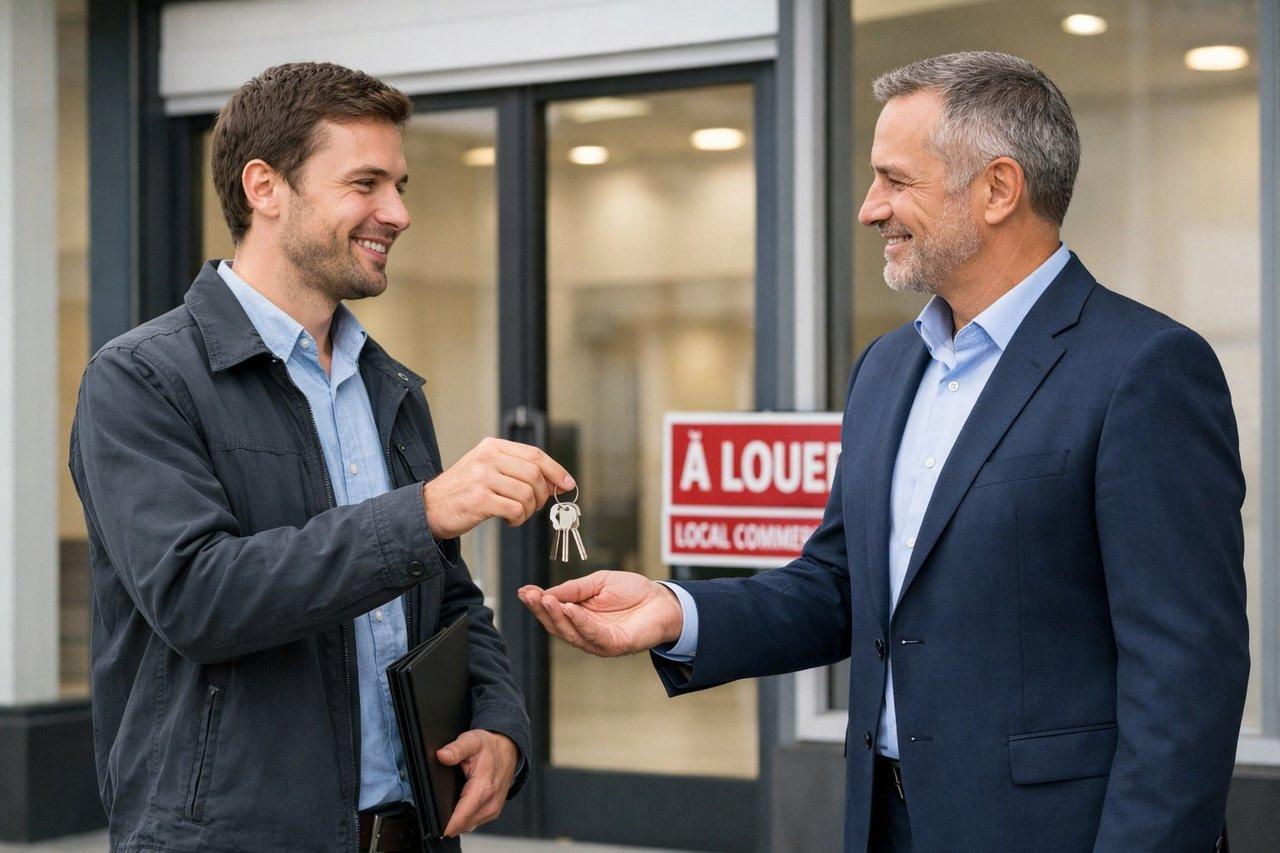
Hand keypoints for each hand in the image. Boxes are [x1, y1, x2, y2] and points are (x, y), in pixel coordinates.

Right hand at [423, 438, 572, 539]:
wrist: (429, 508)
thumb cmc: (462, 491)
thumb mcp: (487, 469)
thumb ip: (517, 469)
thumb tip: (554, 481)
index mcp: (492, 446)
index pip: (535, 454)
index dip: (556, 470)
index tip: (567, 484)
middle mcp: (487, 457)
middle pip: (534, 474)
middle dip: (543, 494)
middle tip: (537, 506)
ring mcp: (482, 478)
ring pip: (527, 493)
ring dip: (529, 510)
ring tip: (518, 514)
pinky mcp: (479, 499)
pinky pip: (515, 509)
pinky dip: (518, 518)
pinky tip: (509, 520)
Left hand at [436, 729, 518, 836]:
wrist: (508, 749)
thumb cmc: (489, 747)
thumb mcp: (471, 741)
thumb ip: (456, 749)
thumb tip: (442, 755)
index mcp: (484, 788)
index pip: (461, 818)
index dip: (445, 824)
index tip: (432, 822)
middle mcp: (491, 803)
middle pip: (462, 825)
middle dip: (447, 821)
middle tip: (436, 807)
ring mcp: (493, 810)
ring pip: (468, 826)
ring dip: (457, 821)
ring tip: (447, 806)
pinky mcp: (493, 812)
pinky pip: (474, 823)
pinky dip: (465, 819)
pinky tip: (459, 807)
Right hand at [517, 570, 684, 656]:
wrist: (663, 600)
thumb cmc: (633, 591)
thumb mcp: (598, 582)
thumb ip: (574, 589)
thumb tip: (546, 593)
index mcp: (579, 616)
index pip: (553, 612)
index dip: (538, 603)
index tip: (524, 591)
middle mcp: (585, 631)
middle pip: (557, 625)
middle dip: (541, 610)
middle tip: (531, 596)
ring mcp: (598, 641)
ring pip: (571, 633)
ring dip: (556, 617)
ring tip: (546, 600)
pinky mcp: (614, 645)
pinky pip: (593, 635)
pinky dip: (580, 622)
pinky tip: (569, 609)